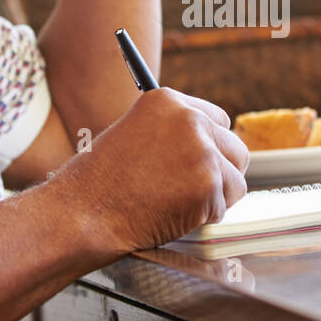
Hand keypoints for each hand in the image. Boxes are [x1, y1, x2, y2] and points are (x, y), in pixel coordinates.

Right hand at [52, 88, 249, 253]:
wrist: (83, 213)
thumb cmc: (100, 182)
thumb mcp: (134, 134)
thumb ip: (172, 133)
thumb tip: (211, 145)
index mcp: (168, 100)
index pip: (219, 120)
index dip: (210, 146)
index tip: (196, 164)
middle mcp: (190, 119)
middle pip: (236, 148)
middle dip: (221, 173)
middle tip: (190, 191)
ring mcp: (202, 152)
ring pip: (236, 180)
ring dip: (215, 197)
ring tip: (176, 203)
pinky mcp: (208, 186)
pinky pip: (223, 208)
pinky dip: (203, 219)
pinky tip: (171, 215)